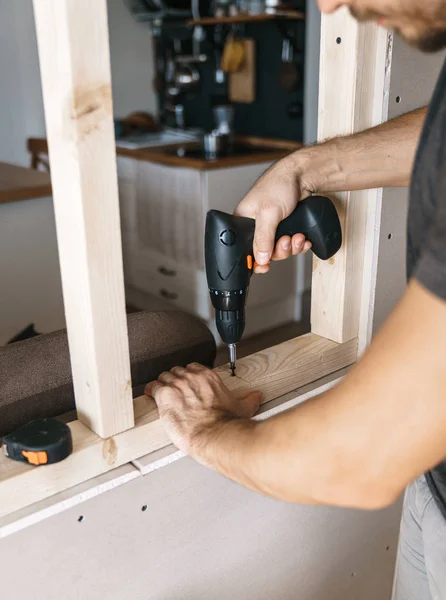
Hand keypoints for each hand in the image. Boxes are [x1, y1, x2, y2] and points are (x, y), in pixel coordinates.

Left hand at [145, 363, 261, 463]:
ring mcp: (177, 385)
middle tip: (175, 392)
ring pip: (164, 378)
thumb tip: (256, 396)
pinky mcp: (164, 396)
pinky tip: (151, 396)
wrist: (216, 436)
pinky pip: (153, 388)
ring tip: (162, 395)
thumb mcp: (243, 408)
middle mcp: (191, 378)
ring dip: (163, 386)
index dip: (188, 376)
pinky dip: (151, 392)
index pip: (193, 367)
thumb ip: (249, 399)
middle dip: (175, 381)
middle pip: (177, 372)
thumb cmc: (227, 424)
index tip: (188, 384)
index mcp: (208, 377)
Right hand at [235, 152, 312, 273]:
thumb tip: (259, 258)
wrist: (302, 175)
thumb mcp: (268, 213)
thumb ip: (263, 238)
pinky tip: (303, 238)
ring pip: (280, 250)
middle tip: (286, 241)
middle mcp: (256, 226)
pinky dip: (299, 244)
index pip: (244, 249)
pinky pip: (291, 244)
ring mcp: (272, 227)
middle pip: (265, 252)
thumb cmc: (278, 184)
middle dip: (280, 250)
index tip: (264, 267)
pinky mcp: (285, 227)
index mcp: (243, 221)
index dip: (255, 260)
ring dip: (292, 247)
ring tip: (298, 237)